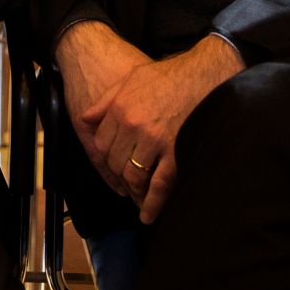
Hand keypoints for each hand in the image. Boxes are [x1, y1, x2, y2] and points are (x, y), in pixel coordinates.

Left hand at [59, 29, 242, 222]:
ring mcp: (154, 141)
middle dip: (119, 176)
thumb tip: (86, 119)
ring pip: (134, 176)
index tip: (113, 165)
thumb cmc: (167, 75)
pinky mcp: (176, 151)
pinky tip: (149, 214)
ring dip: (134, 192)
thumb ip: (105, 101)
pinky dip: (153, 203)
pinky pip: (160, 184)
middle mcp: (133, 126)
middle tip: (127, 185)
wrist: (202, 75)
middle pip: (116, 163)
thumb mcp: (130, 79)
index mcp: (119, 109)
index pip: (101, 144)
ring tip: (137, 200)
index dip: (106, 158)